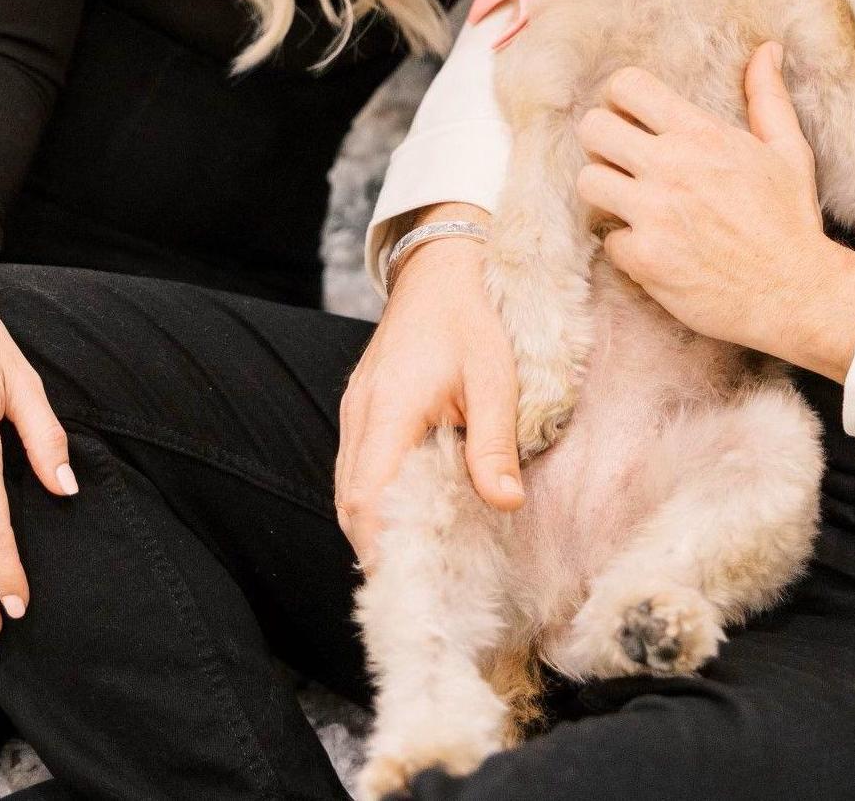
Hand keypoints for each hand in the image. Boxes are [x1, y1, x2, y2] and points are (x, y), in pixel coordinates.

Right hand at [335, 205, 522, 570]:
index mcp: (389, 408)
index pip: (367, 496)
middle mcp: (360, 415)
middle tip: (421, 586)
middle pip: (350, 503)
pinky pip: (357, 468)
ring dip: (376, 526)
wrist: (441, 267)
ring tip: (419, 560)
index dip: (382, 545)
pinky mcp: (361, 409)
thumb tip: (506, 504)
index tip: (411, 584)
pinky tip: (411, 513)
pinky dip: (376, 499)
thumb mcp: (495, 378)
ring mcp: (355, 411)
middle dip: (379, 548)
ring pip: (348, 489)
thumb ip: (495, 443)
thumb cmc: (471, 318)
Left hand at [575, 44, 854, 377]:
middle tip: (623, 159)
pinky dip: (627, 247)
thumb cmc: (791, 220)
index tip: (634, 117)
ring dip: (606, 190)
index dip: (622, 98)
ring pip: (588, 181)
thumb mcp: (787, 149)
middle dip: (603, 140)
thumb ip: (767, 96)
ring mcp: (654, 215)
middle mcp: (670, 168)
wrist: (797, 293)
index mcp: (700, 135)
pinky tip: (654, 248)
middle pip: (592, 128)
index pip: (627, 86)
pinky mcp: (645, 260)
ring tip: (631, 202)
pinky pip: (609, 241)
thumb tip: (767, 49)